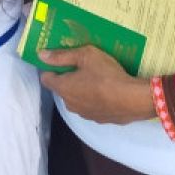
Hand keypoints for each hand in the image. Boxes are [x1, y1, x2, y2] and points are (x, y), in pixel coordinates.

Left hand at [38, 46, 156, 124]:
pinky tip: (108, 92)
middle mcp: (70, 104)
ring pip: (77, 99)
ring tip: (97, 78)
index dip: (51, 68)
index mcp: (63, 88)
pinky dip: (95, 100)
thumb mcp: (85, 56)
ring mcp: (85, 114)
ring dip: (82, 90)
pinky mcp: (100, 120)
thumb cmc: (107, 74)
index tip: (62, 61)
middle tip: (83, 66)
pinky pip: (92, 107)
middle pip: (62, 89)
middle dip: (68, 79)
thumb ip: (62, 55)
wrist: (133, 99)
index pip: (46, 78)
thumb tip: (41, 55)